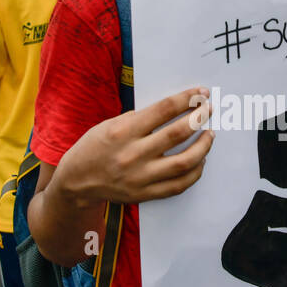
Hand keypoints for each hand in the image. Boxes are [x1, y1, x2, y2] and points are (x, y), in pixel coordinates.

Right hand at [52, 86, 213, 205]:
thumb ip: (138, 118)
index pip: (164, 109)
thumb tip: (171, 109)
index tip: (201, 92)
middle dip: (199, 118)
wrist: (76, 182)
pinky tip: (200, 161)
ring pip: (185, 162)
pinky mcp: (145, 194)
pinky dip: (195, 172)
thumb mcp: (109, 125)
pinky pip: (179, 185)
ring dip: (203, 146)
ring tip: (209, 135)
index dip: (187, 98)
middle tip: (207, 110)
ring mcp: (141, 177)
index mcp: (123, 131)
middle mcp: (133, 154)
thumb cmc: (93, 148)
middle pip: (178, 133)